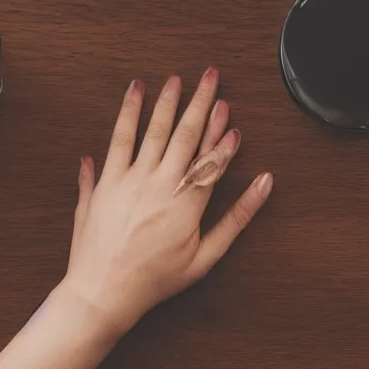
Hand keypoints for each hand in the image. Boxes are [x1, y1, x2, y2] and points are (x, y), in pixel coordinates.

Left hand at [65, 69, 272, 333]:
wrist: (104, 291)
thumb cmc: (156, 280)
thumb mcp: (205, 257)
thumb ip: (237, 218)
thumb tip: (264, 184)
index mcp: (188, 203)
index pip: (212, 158)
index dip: (222, 135)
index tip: (231, 115)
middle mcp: (161, 184)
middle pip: (186, 134)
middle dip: (201, 103)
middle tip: (211, 76)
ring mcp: (131, 179)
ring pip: (154, 130)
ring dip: (168, 101)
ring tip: (177, 78)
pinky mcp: (106, 181)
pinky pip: (118, 139)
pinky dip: (127, 114)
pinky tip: (135, 92)